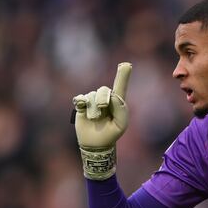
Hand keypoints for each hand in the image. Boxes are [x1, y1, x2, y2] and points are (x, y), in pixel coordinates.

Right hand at [72, 62, 131, 179]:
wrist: (96, 143)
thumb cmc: (111, 133)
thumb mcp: (121, 124)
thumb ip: (121, 108)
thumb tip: (112, 96)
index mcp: (117, 102)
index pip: (120, 86)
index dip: (123, 75)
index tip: (127, 64)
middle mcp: (105, 98)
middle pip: (103, 90)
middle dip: (103, 99)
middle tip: (103, 109)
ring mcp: (92, 101)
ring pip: (91, 96)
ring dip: (93, 109)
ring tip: (95, 119)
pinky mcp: (81, 105)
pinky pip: (80, 99)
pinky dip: (82, 104)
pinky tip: (83, 110)